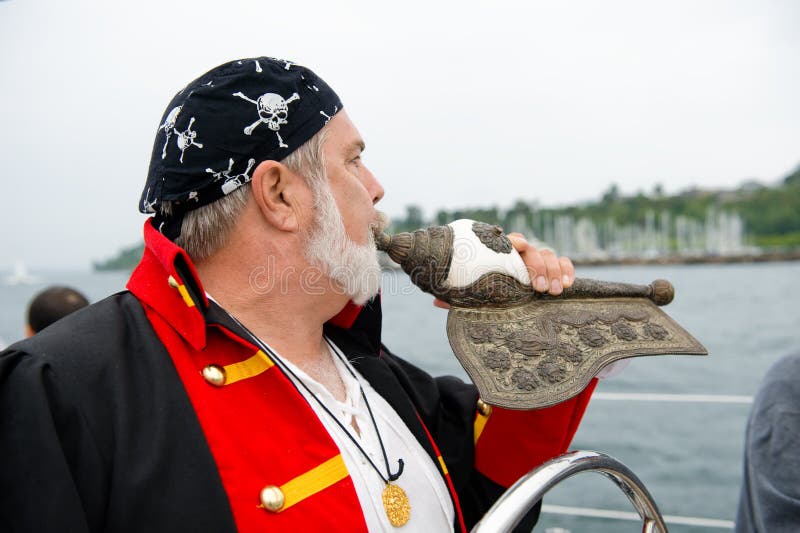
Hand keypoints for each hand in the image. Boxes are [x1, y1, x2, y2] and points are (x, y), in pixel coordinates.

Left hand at [433, 232, 576, 308]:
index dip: (515, 242)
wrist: (493, 291)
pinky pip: (564, 263)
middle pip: (533, 250)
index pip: (509, 239)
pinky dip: (567, 270)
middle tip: (539, 288)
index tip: (517, 248)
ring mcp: (535, 260)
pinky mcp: (551, 270)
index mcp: (499, 251)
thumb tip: (438, 302)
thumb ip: (457, 294)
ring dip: (555, 271)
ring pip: (550, 255)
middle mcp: (519, 253)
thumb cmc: (479, 289)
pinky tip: (568, 285)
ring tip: (554, 292)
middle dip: (538, 266)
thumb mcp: (468, 292)